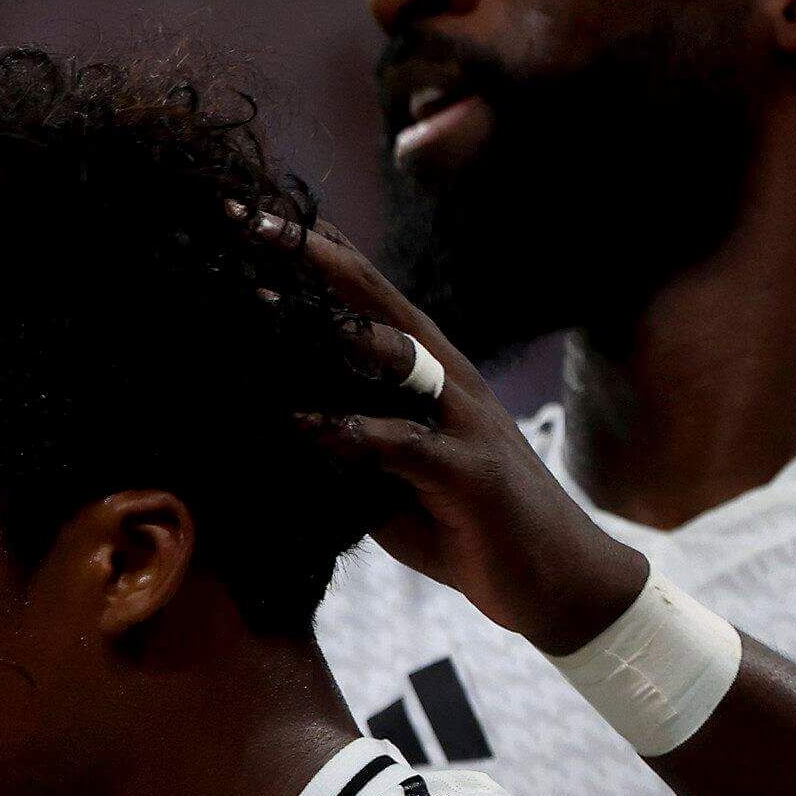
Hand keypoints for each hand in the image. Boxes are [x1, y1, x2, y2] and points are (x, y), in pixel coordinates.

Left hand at [266, 213, 650, 653]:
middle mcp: (448, 377)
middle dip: (308, 255)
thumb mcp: (387, 474)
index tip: (247, 213)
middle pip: (374, 298)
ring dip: (326, 324)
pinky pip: (405, 443)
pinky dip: (352, 432)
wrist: (555, 582)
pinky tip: (302, 422)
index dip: (310, 250)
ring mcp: (465, 419)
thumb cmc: (463, 523)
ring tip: (257, 298)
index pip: (363, 293)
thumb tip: (266, 420)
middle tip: (240, 219)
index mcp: (427, 368)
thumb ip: (340, 437)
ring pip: (395, 353)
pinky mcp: (471, 473)